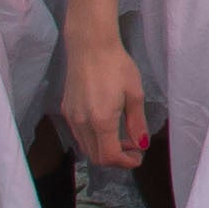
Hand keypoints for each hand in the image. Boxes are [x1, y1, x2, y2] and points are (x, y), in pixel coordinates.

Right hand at [61, 30, 149, 170]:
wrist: (90, 45)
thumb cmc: (116, 65)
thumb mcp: (134, 94)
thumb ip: (137, 123)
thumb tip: (141, 144)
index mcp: (101, 120)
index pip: (109, 156)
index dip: (125, 162)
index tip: (138, 156)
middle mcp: (82, 123)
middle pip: (96, 156)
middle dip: (116, 158)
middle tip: (133, 147)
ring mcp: (71, 117)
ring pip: (86, 147)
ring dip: (104, 149)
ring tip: (122, 136)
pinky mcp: (67, 109)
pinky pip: (79, 135)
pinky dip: (93, 139)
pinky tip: (106, 125)